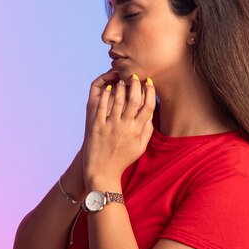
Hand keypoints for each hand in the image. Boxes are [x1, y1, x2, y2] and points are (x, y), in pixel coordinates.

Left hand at [82, 73, 155, 190]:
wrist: (103, 172)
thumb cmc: (122, 160)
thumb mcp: (140, 148)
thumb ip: (147, 132)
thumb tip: (151, 116)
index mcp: (138, 131)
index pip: (148, 107)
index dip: (150, 92)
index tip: (149, 83)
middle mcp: (126, 127)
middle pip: (134, 100)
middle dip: (136, 84)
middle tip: (135, 75)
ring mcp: (111, 126)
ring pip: (119, 101)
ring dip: (122, 87)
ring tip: (123, 79)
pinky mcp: (98, 127)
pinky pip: (102, 107)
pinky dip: (106, 96)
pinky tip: (108, 88)